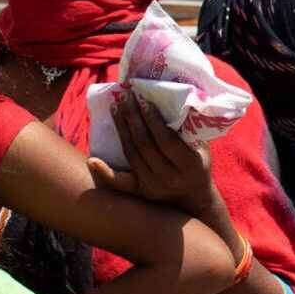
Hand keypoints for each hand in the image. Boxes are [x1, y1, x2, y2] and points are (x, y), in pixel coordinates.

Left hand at [88, 92, 217, 215]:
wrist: (193, 197)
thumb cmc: (199, 164)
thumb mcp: (202, 147)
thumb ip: (190, 129)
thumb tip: (175, 98)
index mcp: (189, 165)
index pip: (167, 140)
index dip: (153, 121)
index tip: (143, 100)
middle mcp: (170, 178)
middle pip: (145, 145)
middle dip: (133, 118)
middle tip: (124, 96)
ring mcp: (153, 186)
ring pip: (132, 154)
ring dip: (121, 129)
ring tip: (115, 107)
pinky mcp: (140, 192)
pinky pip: (120, 182)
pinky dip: (105, 171)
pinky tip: (92, 159)